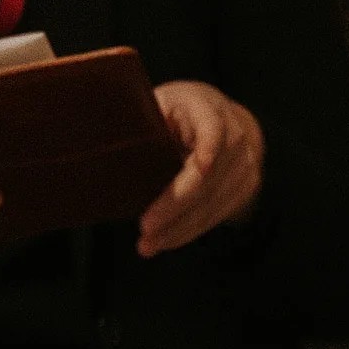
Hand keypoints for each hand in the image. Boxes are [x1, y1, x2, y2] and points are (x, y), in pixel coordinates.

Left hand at [135, 81, 264, 257]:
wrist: (223, 121)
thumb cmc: (178, 112)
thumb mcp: (158, 104)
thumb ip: (141, 122)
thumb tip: (102, 145)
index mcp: (208, 108)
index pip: (213, 129)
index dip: (208, 148)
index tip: (200, 167)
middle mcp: (235, 135)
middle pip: (208, 178)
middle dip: (176, 206)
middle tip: (146, 229)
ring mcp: (246, 163)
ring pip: (213, 202)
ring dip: (180, 228)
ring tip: (149, 245)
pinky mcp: (247, 186)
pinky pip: (218, 214)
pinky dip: (190, 230)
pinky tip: (167, 241)